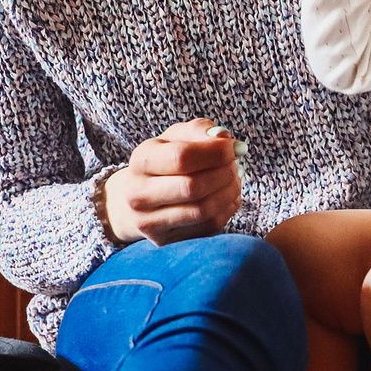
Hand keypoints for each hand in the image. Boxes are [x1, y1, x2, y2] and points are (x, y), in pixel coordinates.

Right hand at [104, 118, 242, 244]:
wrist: (136, 198)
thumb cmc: (164, 162)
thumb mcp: (176, 137)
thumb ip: (199, 130)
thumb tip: (224, 138)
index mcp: (141, 161)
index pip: (181, 157)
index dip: (215, 152)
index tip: (231, 147)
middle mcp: (138, 194)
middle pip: (193, 186)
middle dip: (225, 173)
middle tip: (235, 165)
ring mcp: (150, 222)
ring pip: (203, 210)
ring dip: (229, 192)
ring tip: (234, 179)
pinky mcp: (166, 241)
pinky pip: (208, 227)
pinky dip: (226, 209)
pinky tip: (227, 196)